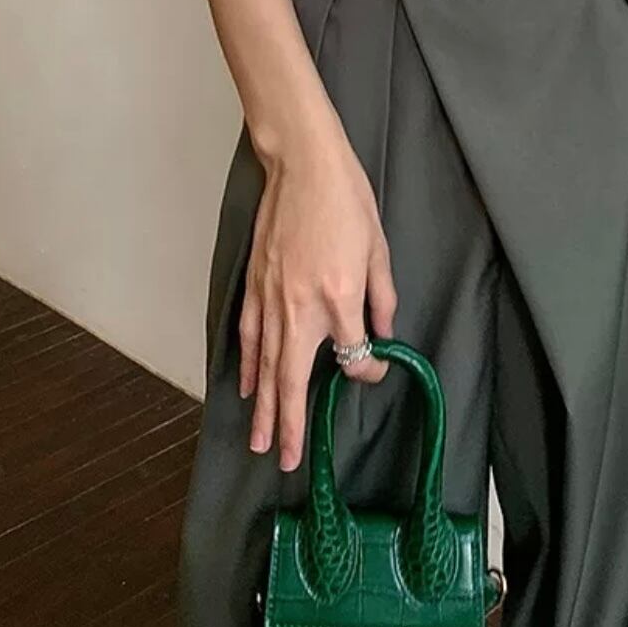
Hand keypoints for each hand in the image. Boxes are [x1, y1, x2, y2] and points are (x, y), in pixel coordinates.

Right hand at [238, 136, 396, 471]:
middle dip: (291, 424)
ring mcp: (272, 298)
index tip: (376, 368)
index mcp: (339, 298)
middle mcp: (301, 307)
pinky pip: (249, 337)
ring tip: (262, 442)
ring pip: (266, 366)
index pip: (353, 357)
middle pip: (294, 380)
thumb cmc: (345, 200)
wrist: (302, 165)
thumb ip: (380, 298)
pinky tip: (246, 388)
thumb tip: (381, 335)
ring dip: (264, 408)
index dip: (367, 371)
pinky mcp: (255, 286)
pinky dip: (247, 365)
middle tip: (287, 461)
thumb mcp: (378, 248)